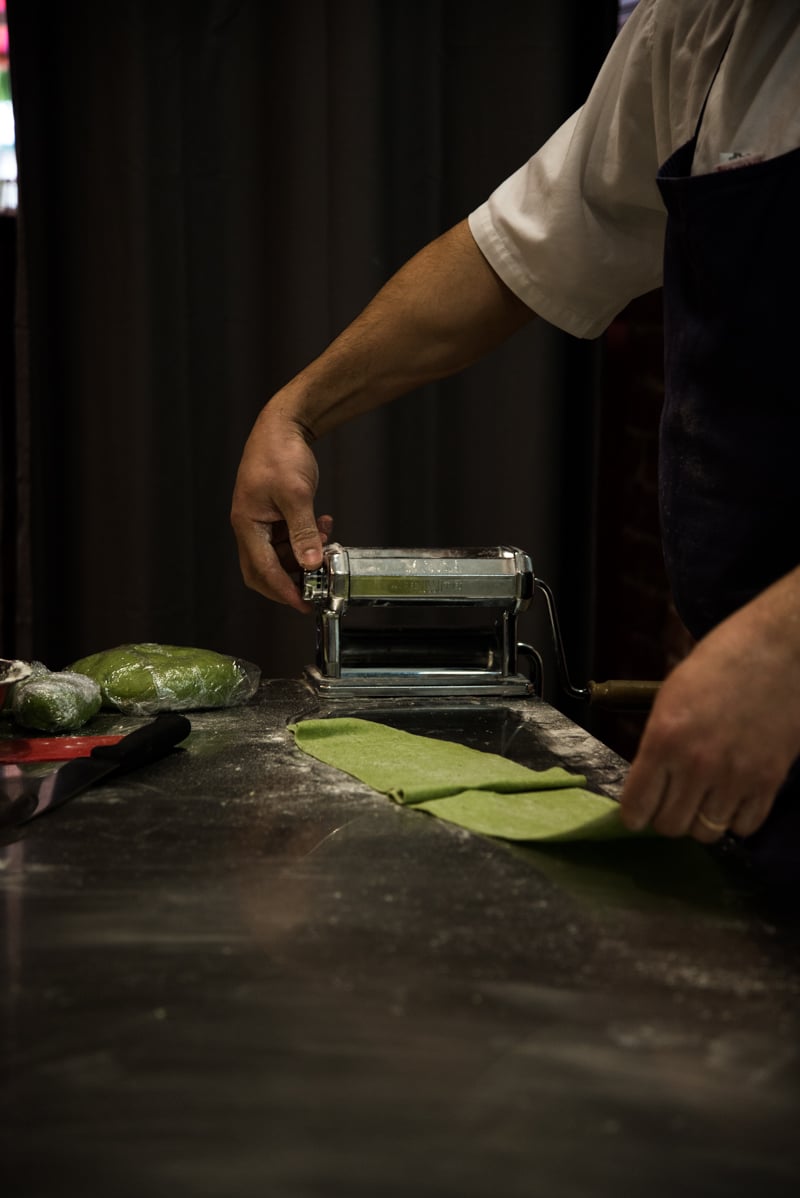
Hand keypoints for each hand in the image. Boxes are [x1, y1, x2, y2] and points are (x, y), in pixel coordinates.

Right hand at [231, 402, 332, 611]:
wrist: (281, 426)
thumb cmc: (280, 453)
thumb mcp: (296, 495)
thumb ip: (303, 533)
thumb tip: (310, 564)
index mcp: (247, 524)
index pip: (262, 569)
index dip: (283, 590)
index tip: (302, 603)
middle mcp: (250, 526)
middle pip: (263, 570)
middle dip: (289, 581)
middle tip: (314, 589)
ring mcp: (261, 521)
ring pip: (279, 555)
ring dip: (303, 556)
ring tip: (326, 544)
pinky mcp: (273, 515)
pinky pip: (287, 538)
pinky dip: (305, 539)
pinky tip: (323, 527)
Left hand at [619, 575, 799, 842]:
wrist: (777, 651)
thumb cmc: (719, 664)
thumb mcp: (671, 697)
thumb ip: (658, 742)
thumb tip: (650, 780)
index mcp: (664, 739)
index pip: (637, 805)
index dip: (633, 815)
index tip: (636, 814)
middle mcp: (696, 765)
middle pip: (671, 825)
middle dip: (665, 818)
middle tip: (672, 802)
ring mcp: (735, 776)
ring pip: (706, 831)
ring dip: (701, 820)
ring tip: (703, 800)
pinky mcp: (769, 781)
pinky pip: (745, 825)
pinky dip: (735, 819)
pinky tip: (732, 800)